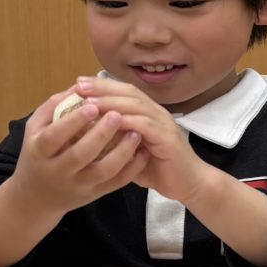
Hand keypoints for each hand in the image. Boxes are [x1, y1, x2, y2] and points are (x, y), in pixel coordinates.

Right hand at [10, 87, 146, 217]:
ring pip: (104, 171)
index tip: (92, 106)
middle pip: (81, 155)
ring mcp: (79, 184)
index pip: (54, 136)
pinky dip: (132, 167)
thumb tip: (79, 85)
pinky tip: (143, 150)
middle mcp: (58, 171)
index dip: (73, 122)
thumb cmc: (37, 154)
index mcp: (39, 151)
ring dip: (123, 151)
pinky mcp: (95, 193)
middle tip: (117, 115)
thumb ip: (54, 107)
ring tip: (136, 132)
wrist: (36, 198)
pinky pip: (117, 182)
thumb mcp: (35, 129)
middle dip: (101, 134)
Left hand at [75, 76, 210, 203]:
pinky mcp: (167, 137)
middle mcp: (157, 113)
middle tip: (78, 86)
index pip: (125, 92)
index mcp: (148, 113)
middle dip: (103, 88)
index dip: (102, 86)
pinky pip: (144, 125)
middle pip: (129, 92)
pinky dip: (126, 121)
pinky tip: (109, 122)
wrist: (188, 183)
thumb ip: (113, 140)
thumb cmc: (157, 168)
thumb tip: (83, 136)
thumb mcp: (129, 151)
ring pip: (136, 105)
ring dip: (111, 102)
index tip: (78, 84)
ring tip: (88, 102)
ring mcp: (163, 124)